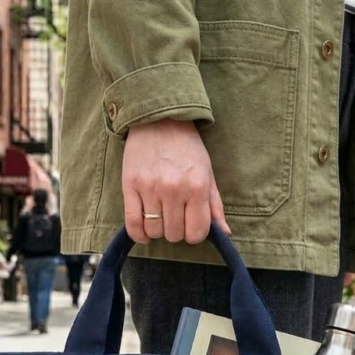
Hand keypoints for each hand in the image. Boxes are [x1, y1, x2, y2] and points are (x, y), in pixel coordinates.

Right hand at [122, 119, 230, 244]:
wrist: (159, 119)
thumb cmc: (187, 148)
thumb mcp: (207, 173)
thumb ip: (215, 206)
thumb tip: (224, 233)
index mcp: (197, 187)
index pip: (196, 233)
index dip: (194, 234)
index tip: (190, 225)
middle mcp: (174, 190)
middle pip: (174, 234)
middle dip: (176, 231)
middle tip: (175, 217)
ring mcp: (150, 189)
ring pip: (154, 231)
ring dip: (158, 230)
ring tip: (160, 217)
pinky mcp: (130, 186)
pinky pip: (132, 223)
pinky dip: (139, 234)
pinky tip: (144, 233)